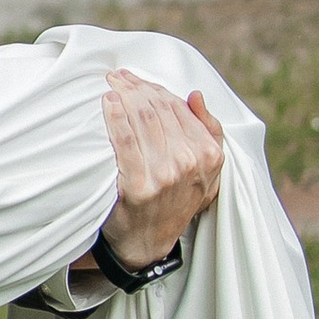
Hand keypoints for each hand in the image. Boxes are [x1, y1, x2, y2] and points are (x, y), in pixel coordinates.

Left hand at [95, 68, 224, 268]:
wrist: (148, 242)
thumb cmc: (175, 199)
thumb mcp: (206, 170)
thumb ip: (209, 131)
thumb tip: (195, 96)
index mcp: (209, 155)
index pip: (178, 108)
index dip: (154, 87)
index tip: (134, 78)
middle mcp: (190, 163)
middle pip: (159, 110)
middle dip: (136, 86)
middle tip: (117, 76)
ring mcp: (164, 175)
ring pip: (143, 120)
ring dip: (125, 95)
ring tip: (111, 84)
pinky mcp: (139, 185)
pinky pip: (126, 141)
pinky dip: (116, 117)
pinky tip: (108, 103)